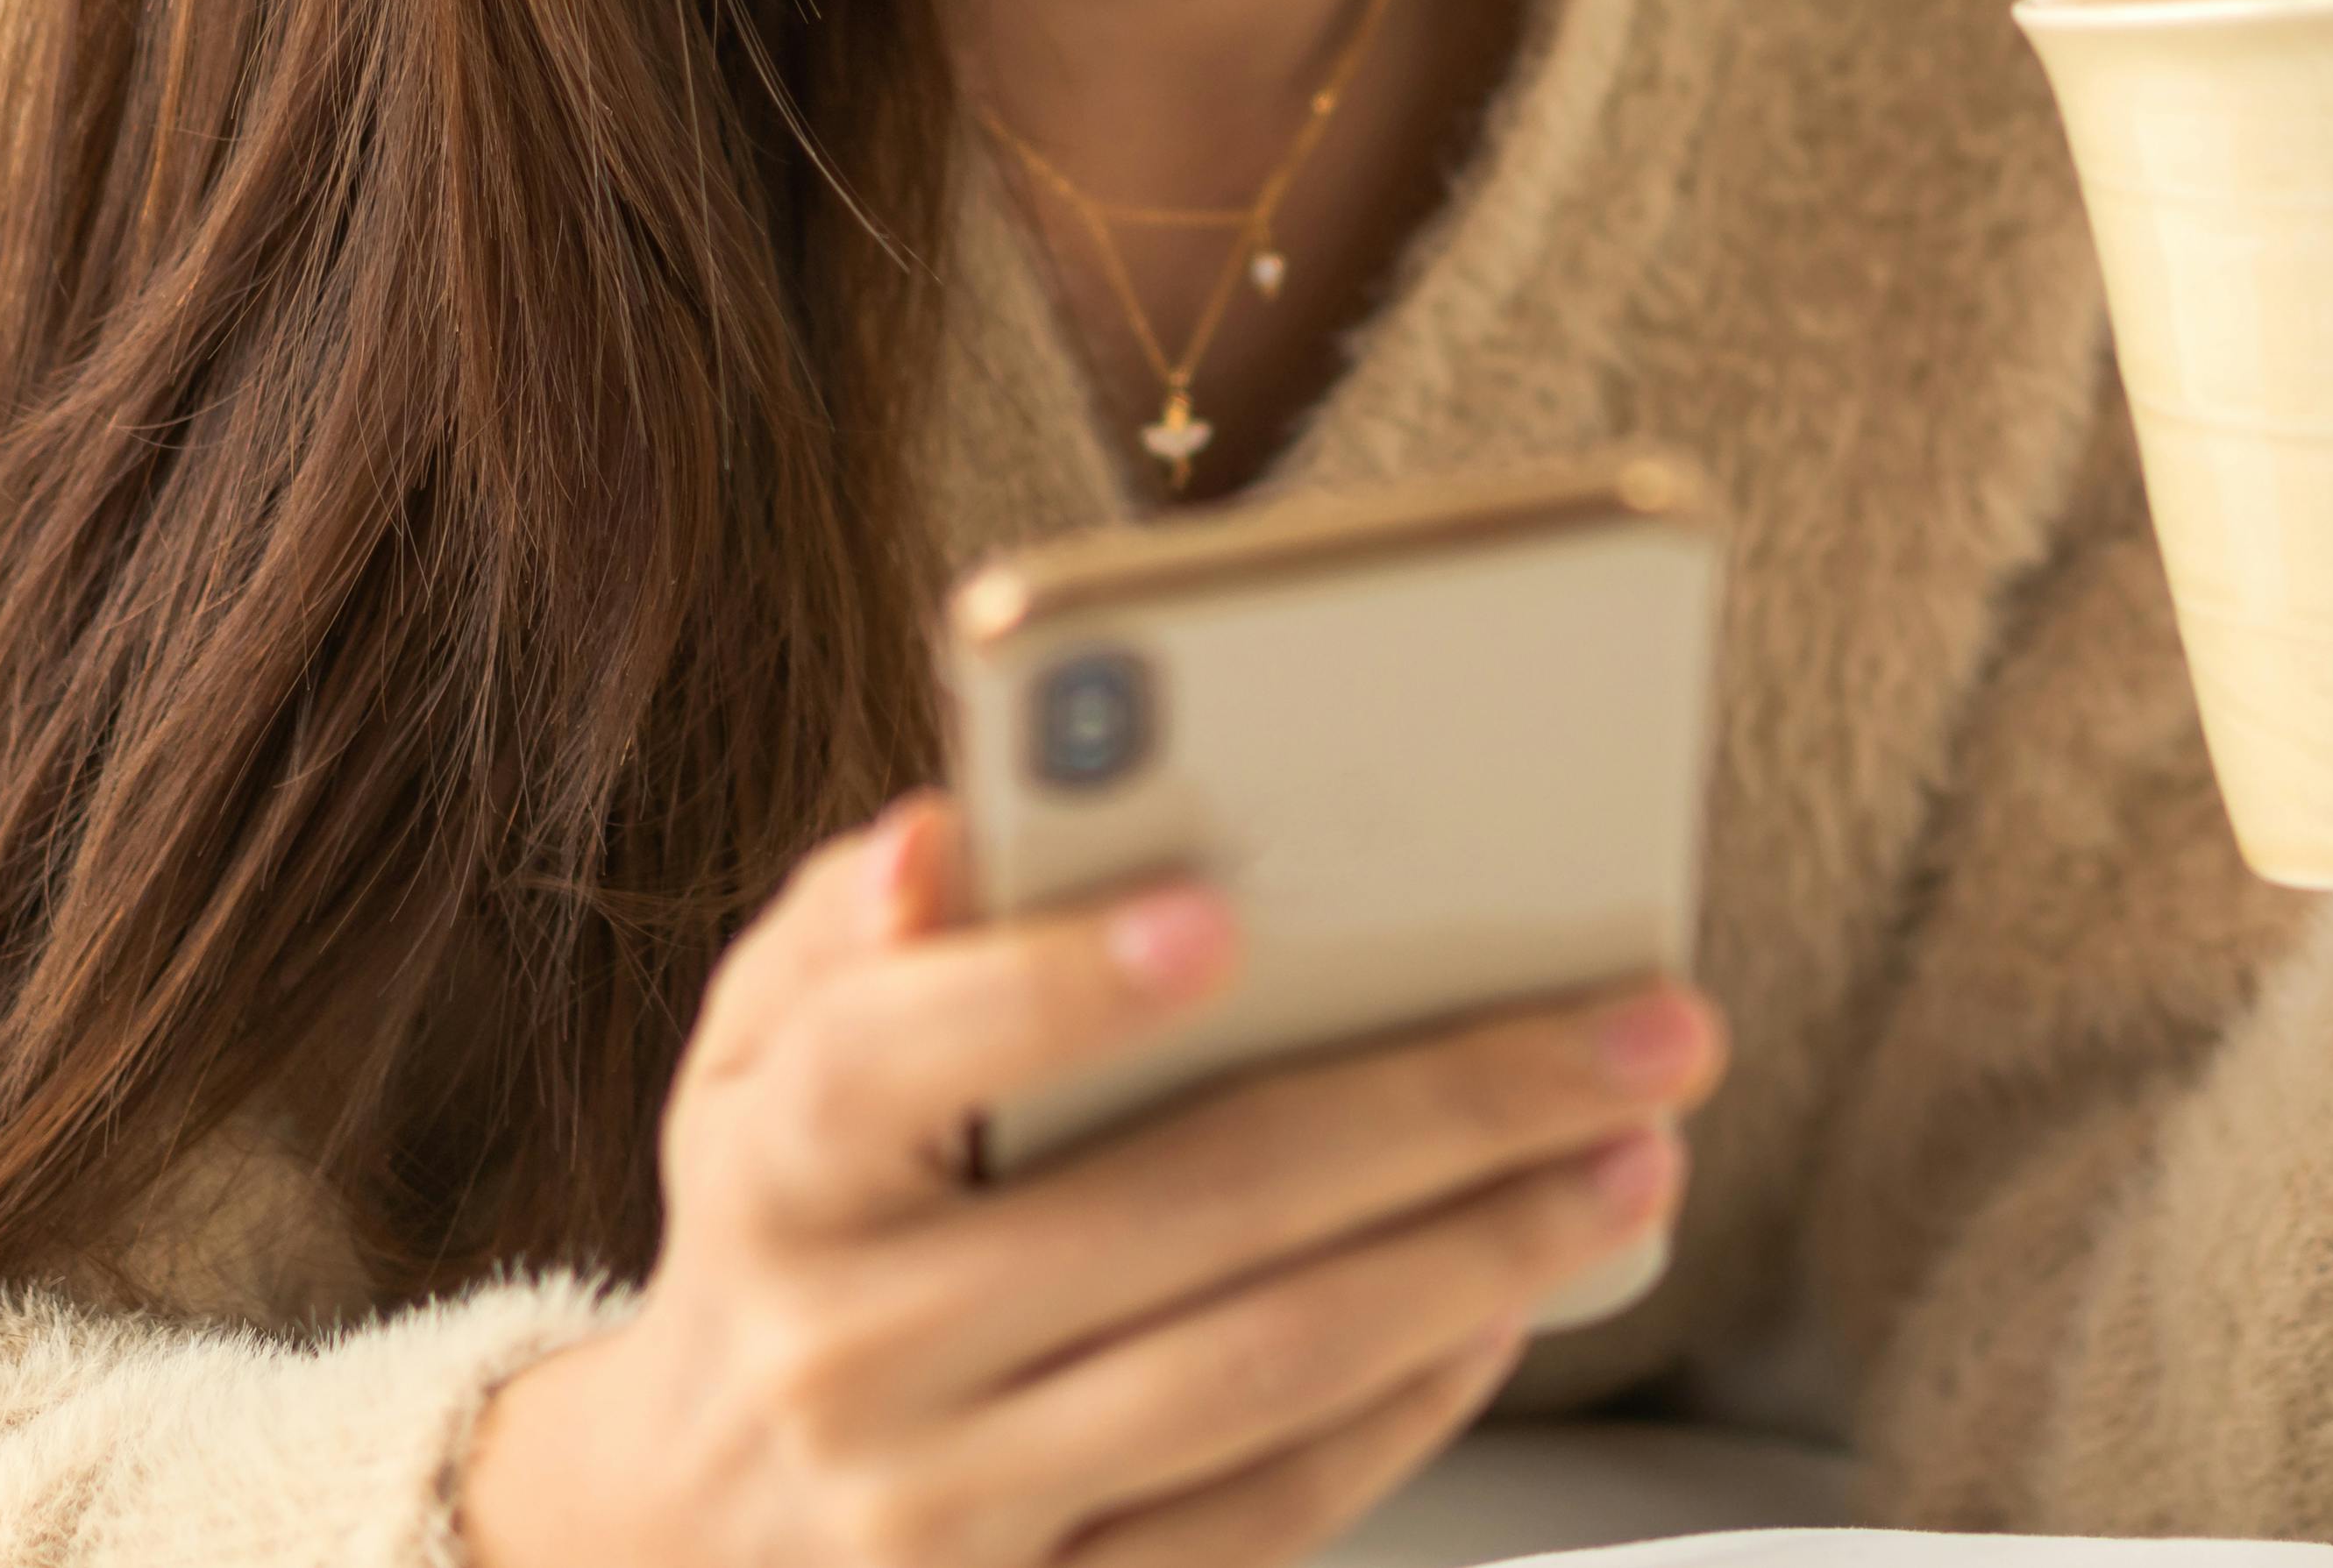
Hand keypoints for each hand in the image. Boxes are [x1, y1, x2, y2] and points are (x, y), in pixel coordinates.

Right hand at [458, 794, 1722, 1567]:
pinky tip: (1511, 1302)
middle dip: (1444, 1102)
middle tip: (1638, 1028)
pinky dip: (1412, 1402)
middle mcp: (852, 1355)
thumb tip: (941, 834)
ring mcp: (950, 1513)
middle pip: (1182, 1210)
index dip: (1049, 985)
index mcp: (776, 1179)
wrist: (694, 1539)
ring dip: (1481, 1254)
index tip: (1220, 915)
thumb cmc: (786, 1235)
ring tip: (1631, 1158)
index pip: (890, 1059)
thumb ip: (847, 938)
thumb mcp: (753, 1072)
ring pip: (1263, 1368)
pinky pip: (1266, 1516)